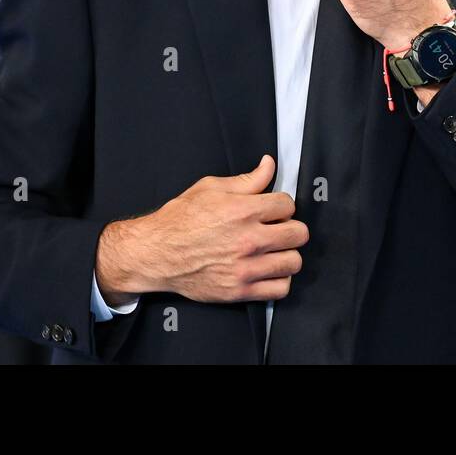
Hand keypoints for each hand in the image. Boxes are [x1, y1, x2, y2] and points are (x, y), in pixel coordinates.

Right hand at [95, 155, 307, 303]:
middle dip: (290, 227)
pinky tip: (268, 270)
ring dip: (287, 254)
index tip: (274, 210)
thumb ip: (247, 179)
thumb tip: (269, 164)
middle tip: (278, 228)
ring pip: (293, 262)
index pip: (288, 204)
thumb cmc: (180, 220)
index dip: (282, 205)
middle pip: (298, 233)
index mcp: (242, 211)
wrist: (156, 253)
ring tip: (274, 250)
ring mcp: (246, 268)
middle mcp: (248, 240)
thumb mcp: (210, 188)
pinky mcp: (240, 290)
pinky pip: (281, 289)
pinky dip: (279, 280)